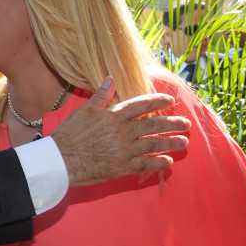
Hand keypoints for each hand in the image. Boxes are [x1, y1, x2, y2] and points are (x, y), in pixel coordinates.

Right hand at [51, 76, 189, 186]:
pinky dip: (158, 162)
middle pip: (154, 125)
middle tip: (186, 123)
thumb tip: (110, 78)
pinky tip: (168, 161)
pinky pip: (145, 164)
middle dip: (173, 123)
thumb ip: (100, 96)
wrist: (60, 161)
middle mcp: (122, 132)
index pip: (142, 105)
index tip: (170, 100)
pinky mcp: (121, 167)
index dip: (158, 101)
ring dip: (172, 142)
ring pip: (154, 145)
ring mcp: (123, 150)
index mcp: (113, 115)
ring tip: (184, 141)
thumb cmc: (69, 135)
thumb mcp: (82, 111)